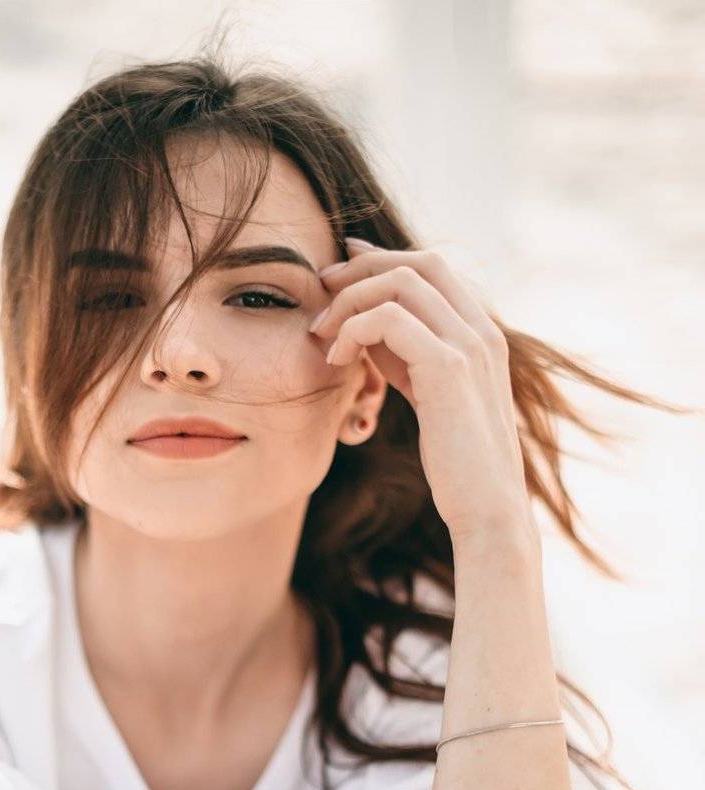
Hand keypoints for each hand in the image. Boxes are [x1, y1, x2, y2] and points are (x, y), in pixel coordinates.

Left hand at [311, 237, 538, 546]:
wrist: (488, 511)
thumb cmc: (457, 464)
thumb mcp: (429, 397)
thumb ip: (407, 357)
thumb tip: (367, 330)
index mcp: (483, 334)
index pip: (433, 268)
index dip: (382, 260)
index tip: (340, 274)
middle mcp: (483, 330)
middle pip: (418, 262)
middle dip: (362, 268)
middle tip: (321, 291)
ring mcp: (470, 345)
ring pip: (401, 282)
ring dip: (350, 299)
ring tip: (322, 333)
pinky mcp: (448, 368)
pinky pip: (389, 319)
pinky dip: (353, 330)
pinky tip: (337, 359)